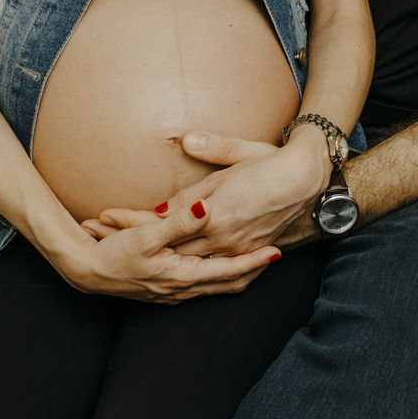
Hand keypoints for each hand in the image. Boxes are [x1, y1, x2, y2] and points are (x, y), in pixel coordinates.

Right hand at [63, 200, 279, 303]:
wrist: (87, 273)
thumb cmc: (113, 253)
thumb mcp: (145, 235)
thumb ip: (177, 222)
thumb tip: (205, 209)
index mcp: (183, 275)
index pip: (230, 270)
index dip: (255, 260)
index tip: (277, 251)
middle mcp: (183, 289)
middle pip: (229, 284)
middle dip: (253, 271)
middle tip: (274, 257)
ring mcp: (174, 293)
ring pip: (217, 287)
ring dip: (237, 275)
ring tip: (256, 261)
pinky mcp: (165, 291)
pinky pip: (202, 287)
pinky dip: (219, 277)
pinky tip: (219, 266)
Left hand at [98, 128, 330, 258]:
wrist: (308, 181)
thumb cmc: (271, 163)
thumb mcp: (237, 154)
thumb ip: (209, 149)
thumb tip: (184, 140)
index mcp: (213, 213)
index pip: (165, 222)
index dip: (136, 222)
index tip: (110, 219)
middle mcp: (222, 237)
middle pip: (172, 248)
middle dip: (141, 247)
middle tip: (108, 246)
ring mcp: (236, 249)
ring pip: (192, 264)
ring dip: (164, 264)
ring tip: (132, 268)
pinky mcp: (248, 254)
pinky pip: (217, 271)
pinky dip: (194, 273)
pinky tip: (182, 278)